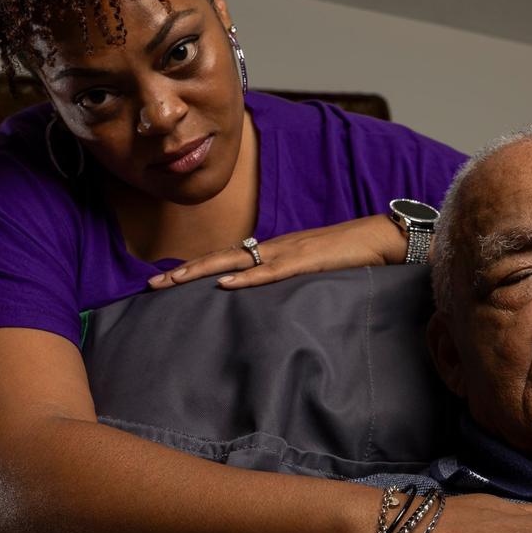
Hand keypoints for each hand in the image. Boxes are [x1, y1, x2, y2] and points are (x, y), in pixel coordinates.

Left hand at [147, 215, 406, 289]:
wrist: (381, 237)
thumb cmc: (350, 255)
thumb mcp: (312, 269)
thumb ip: (289, 279)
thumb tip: (268, 295)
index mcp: (274, 250)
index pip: (227, 258)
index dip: (196, 268)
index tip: (167, 279)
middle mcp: (274, 247)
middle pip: (219, 257)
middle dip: (184, 270)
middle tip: (151, 283)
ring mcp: (287, 252)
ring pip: (234, 261)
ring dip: (200, 271)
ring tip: (170, 281)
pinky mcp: (305, 261)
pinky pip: (269, 271)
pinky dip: (245, 277)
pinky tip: (224, 283)